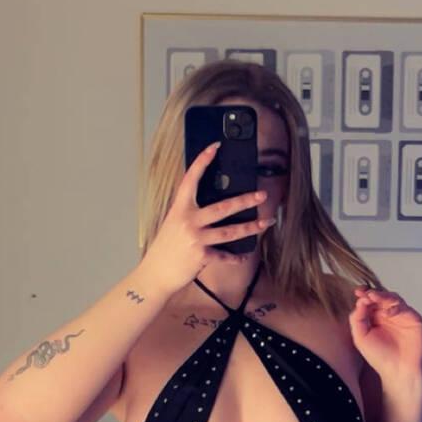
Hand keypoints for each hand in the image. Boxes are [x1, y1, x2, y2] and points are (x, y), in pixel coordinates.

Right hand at [139, 141, 274, 296]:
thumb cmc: (165, 249)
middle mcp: (188, 221)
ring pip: (230, 231)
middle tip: (262, 195)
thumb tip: (214, 208)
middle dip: (246, 201)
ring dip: (251, 227)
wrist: (155, 274)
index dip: (202, 161)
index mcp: (179, 209)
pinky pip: (225, 255)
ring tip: (266, 223)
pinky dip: (236, 256)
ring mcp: (195, 238)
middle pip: (223, 207)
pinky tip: (244, 255)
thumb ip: (190, 214)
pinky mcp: (201, 255)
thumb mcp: (173, 225)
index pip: (191, 179)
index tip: (214, 147)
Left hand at [347, 288, 421, 384]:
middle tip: (366, 294)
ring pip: (393, 298)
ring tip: (374, 297)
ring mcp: (402, 316)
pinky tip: (387, 313)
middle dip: (373, 293)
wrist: (398, 371)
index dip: (364, 295)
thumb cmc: (380, 357)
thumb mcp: (360, 337)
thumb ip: (357, 319)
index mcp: (375, 317)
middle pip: (381, 297)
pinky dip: (395, 308)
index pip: (370, 301)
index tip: (357, 292)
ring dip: (383, 296)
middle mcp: (389, 315)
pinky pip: (405, 308)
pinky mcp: (413, 319)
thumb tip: (360, 301)